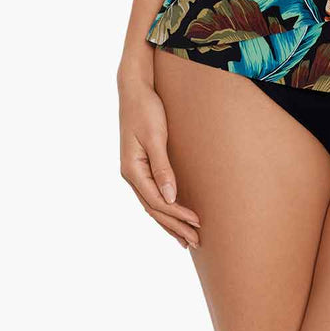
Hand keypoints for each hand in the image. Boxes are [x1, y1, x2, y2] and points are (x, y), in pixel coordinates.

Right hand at [118, 70, 201, 249]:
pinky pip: (153, 193)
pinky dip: (164, 208)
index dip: (178, 215)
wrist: (134, 88)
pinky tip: (174, 215)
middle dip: (175, 227)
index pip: (157, 201)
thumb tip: (170, 197)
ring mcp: (134, 171)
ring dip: (169, 222)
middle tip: (197, 242)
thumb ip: (162, 167)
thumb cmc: (146, 109)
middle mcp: (131, 174)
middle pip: (154, 209)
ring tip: (186, 239)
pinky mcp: (141, 164)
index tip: (198, 223)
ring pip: (152, 204)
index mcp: (132, 170)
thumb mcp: (155, 136)